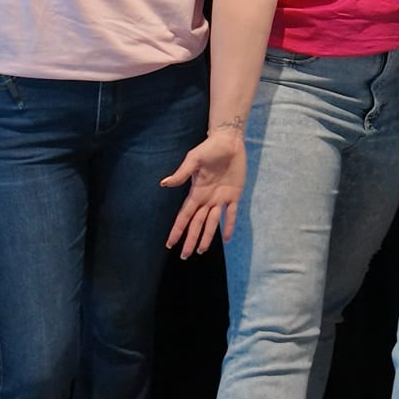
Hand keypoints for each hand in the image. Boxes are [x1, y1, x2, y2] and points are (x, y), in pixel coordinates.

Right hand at [161, 129, 246, 258]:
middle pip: (197, 223)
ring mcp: (220, 198)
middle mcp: (206, 199)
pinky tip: (226, 239)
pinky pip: (231, 214)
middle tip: (185, 256)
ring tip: (201, 251)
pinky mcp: (234, 195)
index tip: (170, 243)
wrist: (228, 142)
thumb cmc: (209, 148)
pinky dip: (228, 226)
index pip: (184, 216)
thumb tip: (164, 184)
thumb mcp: (193, 159)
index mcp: (196, 192)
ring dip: (207, 236)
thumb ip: (181, 173)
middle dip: (191, 239)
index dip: (178, 229)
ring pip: (212, 223)